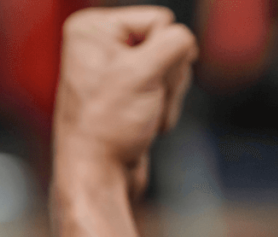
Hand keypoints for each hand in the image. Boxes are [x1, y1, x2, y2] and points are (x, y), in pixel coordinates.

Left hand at [54, 6, 197, 197]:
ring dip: (168, 95)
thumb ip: (174, 43)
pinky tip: (149, 124)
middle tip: (145, 101)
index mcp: (91, 28)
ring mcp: (114, 69)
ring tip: (146, 115)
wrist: (99, 175)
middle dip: (167, 76)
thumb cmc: (108, 127)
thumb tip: (186, 42)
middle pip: (166, 42)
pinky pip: (164, 87)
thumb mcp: (145, 73)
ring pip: (171, 67)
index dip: (163, 54)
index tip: (141, 83)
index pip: (159, 20)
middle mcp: (98, 44)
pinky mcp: (127, 93)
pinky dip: (165, 106)